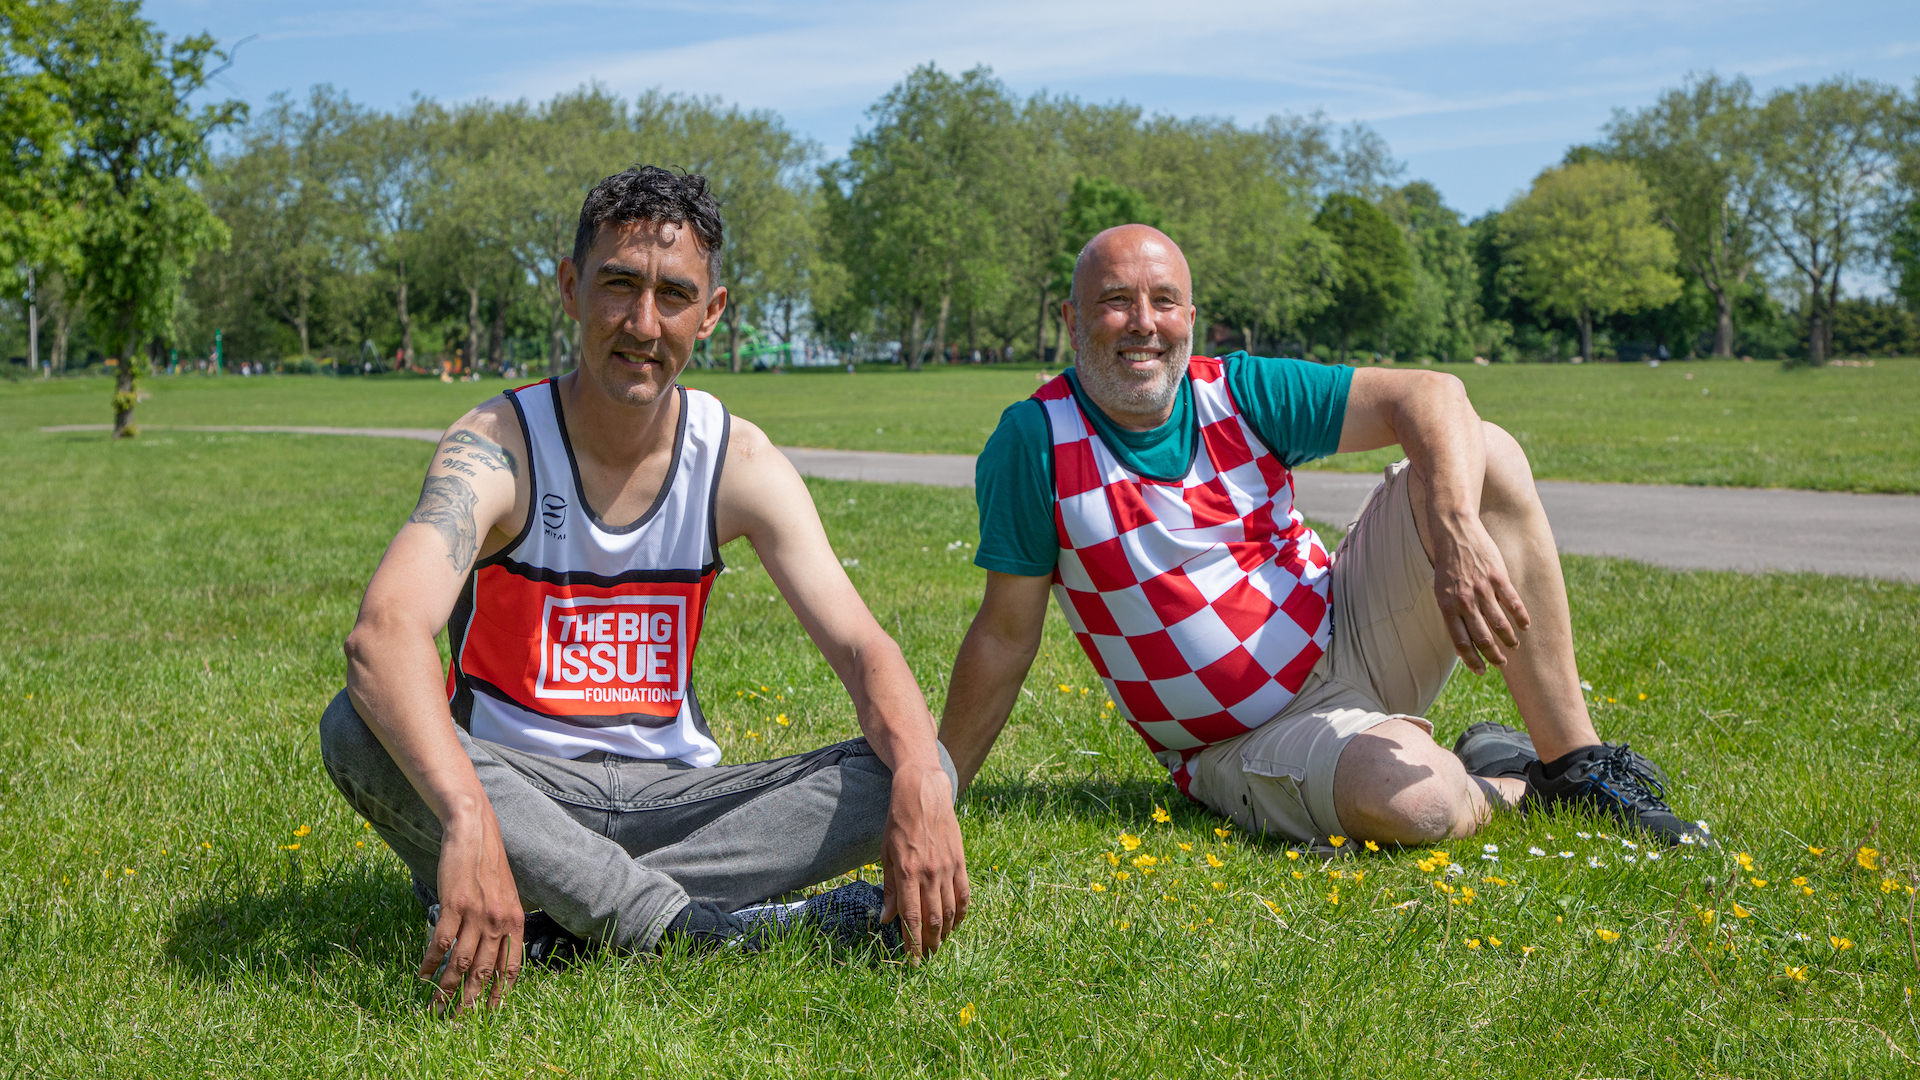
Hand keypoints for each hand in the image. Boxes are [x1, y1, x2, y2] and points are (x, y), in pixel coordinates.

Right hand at [421, 810, 523, 1013]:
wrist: (475, 833)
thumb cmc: (489, 865)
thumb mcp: (507, 895)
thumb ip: (504, 923)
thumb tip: (496, 953)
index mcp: (515, 921)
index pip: (511, 966)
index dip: (501, 992)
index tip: (491, 1012)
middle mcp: (499, 921)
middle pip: (484, 972)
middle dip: (471, 1001)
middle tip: (458, 1022)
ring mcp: (477, 914)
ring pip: (460, 963)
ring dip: (445, 990)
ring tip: (434, 1007)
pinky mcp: (454, 905)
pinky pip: (441, 943)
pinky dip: (430, 963)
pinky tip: (422, 975)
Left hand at [877, 763, 968, 961]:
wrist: (924, 793)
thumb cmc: (898, 823)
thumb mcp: (886, 854)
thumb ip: (888, 888)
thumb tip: (886, 918)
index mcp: (907, 872)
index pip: (912, 918)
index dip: (912, 943)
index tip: (912, 962)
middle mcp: (929, 873)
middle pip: (933, 920)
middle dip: (929, 944)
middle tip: (926, 958)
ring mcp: (948, 868)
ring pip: (950, 911)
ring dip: (945, 933)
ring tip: (939, 945)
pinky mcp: (960, 862)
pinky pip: (964, 895)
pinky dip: (961, 914)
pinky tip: (955, 924)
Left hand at [1428, 508, 1529, 674]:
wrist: (1455, 533)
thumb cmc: (1448, 565)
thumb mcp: (1441, 591)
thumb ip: (1451, 614)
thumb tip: (1461, 641)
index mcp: (1447, 606)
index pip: (1461, 642)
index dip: (1472, 660)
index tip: (1480, 671)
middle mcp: (1464, 601)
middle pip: (1481, 637)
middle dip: (1493, 655)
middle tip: (1501, 663)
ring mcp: (1482, 589)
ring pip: (1499, 623)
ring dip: (1508, 639)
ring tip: (1514, 647)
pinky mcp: (1498, 577)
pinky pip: (1513, 603)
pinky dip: (1521, 617)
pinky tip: (1525, 626)